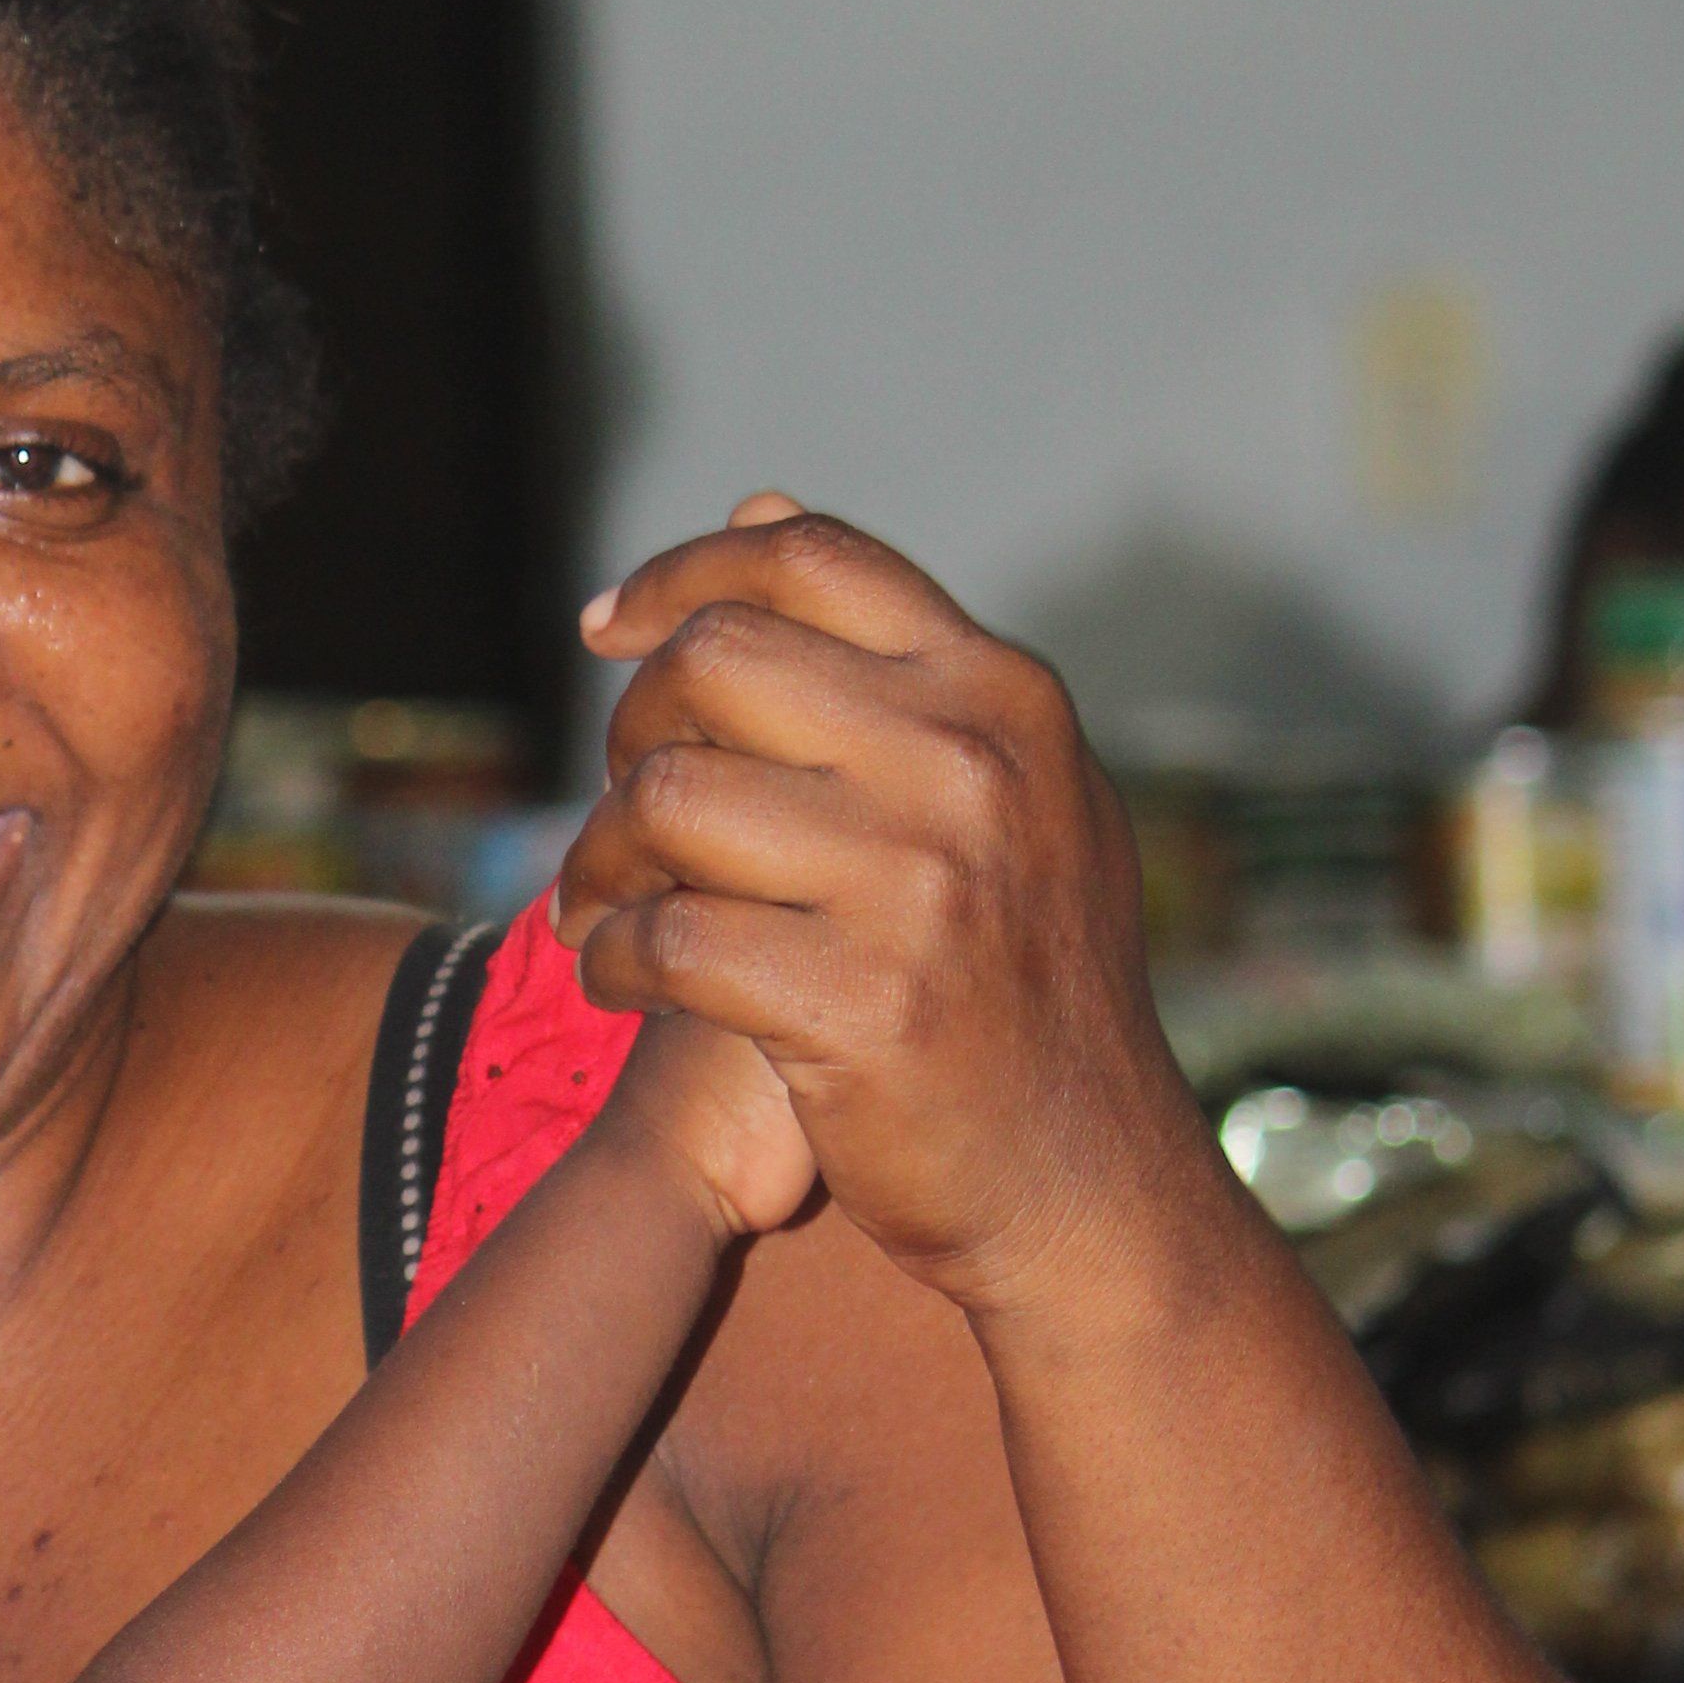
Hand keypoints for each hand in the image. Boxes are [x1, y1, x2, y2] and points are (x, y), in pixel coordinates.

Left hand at [554, 493, 1211, 1316]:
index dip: (683, 573)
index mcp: (1001, 695)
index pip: (809, 561)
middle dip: (629, 732)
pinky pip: (664, 940)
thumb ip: (886, 656)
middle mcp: (967, 767)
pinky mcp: (857, 1006)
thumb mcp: (1002, 788)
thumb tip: (759, 500)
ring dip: (600, 857)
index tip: (605, 624)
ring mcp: (918, 886)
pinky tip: (617, 978)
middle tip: (622, 813)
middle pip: (713, 664)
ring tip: (601, 905)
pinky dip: (612, 958)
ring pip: (667, 799)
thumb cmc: (1017, 981)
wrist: (1083, 1181)